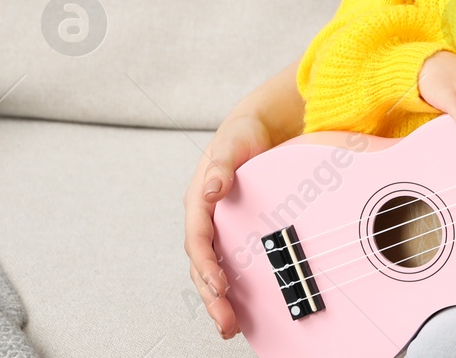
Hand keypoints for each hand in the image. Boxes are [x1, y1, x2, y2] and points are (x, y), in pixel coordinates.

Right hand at [184, 113, 273, 339]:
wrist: (257, 128)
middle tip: (225, 322)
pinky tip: (242, 308)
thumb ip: (221, 165)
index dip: (206, 265)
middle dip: (211, 296)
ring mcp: (219, 228)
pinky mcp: (234, 232)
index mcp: (199, 200)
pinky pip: (229, 264)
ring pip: (212, 271)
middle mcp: (205, 219)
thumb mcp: (232, 144)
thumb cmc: (241, 135)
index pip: (197, 240)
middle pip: (202, 265)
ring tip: (230, 327)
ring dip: (218, 300)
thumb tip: (212, 188)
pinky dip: (232, 288)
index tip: (220, 285)